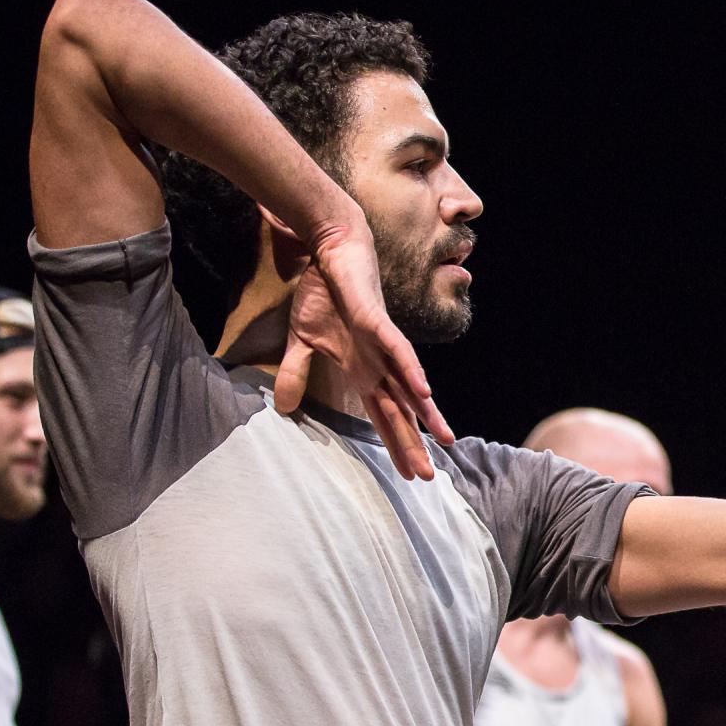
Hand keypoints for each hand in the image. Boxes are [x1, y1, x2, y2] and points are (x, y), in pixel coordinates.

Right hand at [273, 213, 452, 480]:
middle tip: (428, 477)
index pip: (383, 415)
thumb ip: (296, 373)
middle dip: (414, 442)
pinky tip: (424, 391)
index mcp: (363, 370)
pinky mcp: (378, 320)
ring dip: (425, 412)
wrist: (329, 248)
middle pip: (401, 410)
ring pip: (409, 384)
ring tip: (443, 439)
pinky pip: (398, 349)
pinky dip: (411, 370)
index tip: (407, 474)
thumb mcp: (301, 340)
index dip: (395, 443)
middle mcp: (380, 362)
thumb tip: (282, 408)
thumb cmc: (322, 292)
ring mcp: (382, 342)